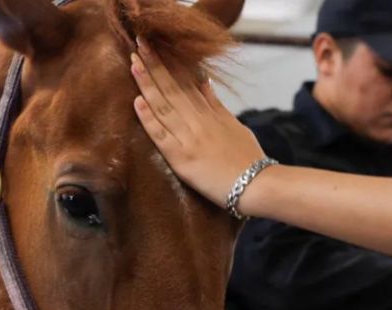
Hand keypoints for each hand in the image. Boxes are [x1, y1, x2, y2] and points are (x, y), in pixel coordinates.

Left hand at [130, 37, 265, 208]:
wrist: (257, 184)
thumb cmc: (248, 158)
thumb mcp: (235, 125)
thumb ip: (217, 105)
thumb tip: (206, 82)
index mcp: (210, 114)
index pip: (186, 83)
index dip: (170, 64)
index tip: (156, 48)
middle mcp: (198, 121)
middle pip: (173, 88)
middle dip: (155, 65)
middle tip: (140, 43)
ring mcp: (189, 138)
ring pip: (164, 106)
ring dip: (148, 84)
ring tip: (134, 63)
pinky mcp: (182, 158)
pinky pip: (161, 135)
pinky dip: (149, 118)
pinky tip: (137, 101)